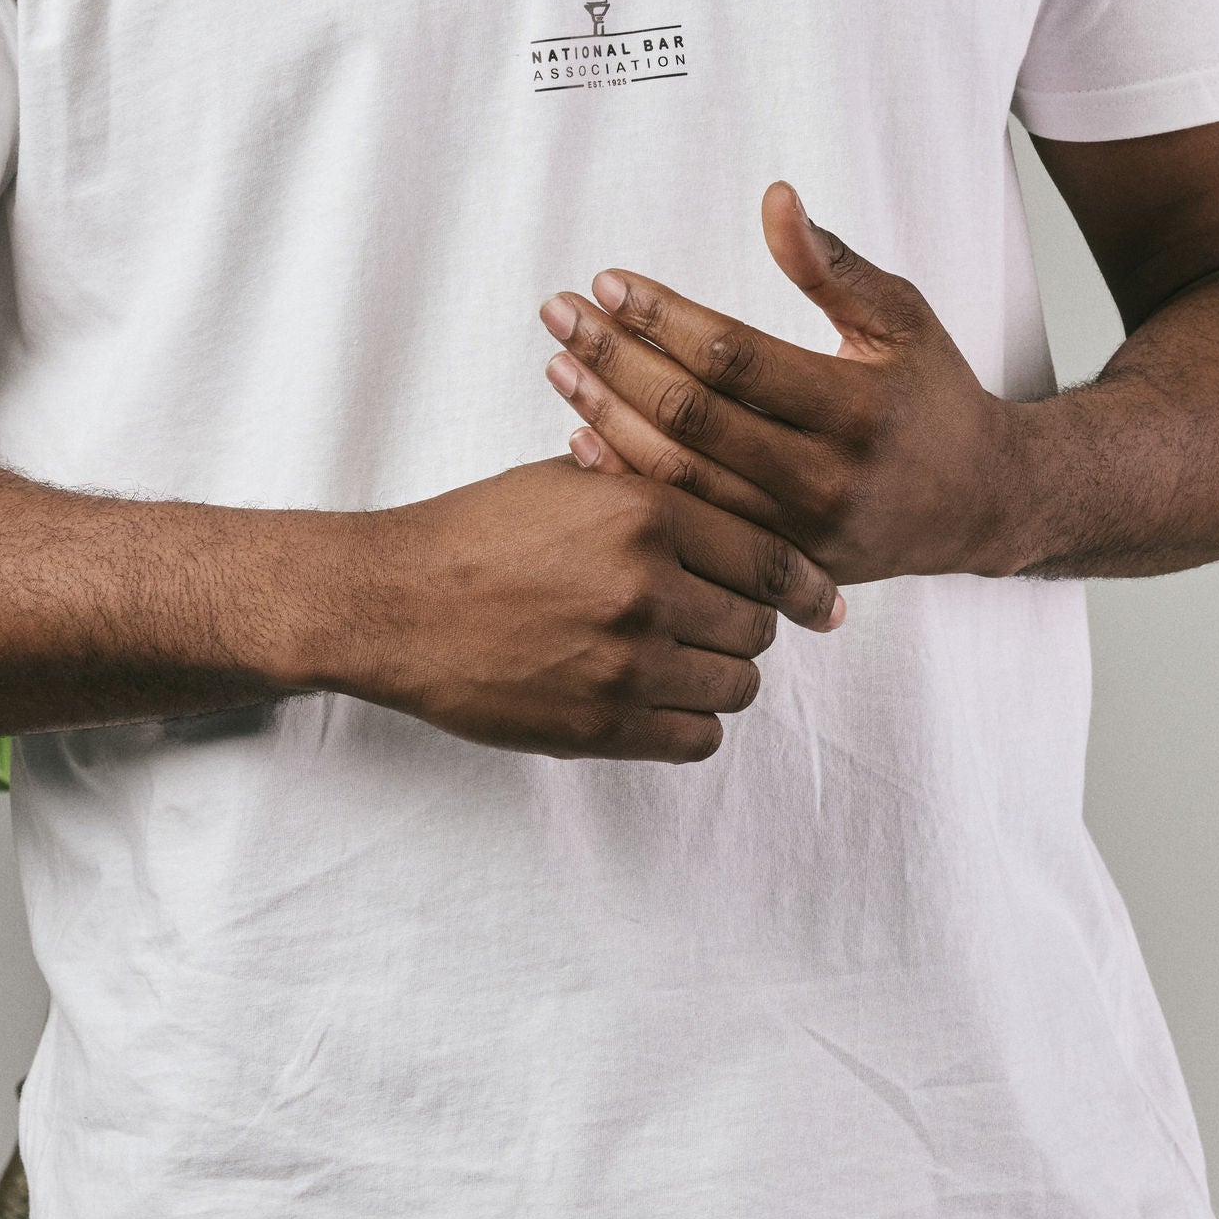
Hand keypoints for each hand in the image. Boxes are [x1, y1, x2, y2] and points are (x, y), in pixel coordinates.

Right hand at [344, 456, 842, 764]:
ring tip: (681, 660)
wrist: (394, 602)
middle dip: (747, 627)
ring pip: (735, 685)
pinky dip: (690, 723)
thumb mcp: (572, 481)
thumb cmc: (480, 533)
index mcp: (646, 513)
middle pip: (757, 626)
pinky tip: (658, 700)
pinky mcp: (600, 725)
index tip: (823, 605)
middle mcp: (646, 587)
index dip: (807, 586)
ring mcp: (625, 663)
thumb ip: (657, 494)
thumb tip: (741, 512)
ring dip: (720, 676)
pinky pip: (696, 738)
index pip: (771, 558)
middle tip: (713, 622)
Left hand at [539, 186, 1029, 584]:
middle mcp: (824, 478)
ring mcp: (795, 532)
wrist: (981, 505)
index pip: (735, 358)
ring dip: (605, 415)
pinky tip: (580, 434)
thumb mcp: (900, 317)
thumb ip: (831, 265)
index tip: (609, 282)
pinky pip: (684, 521)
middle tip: (559, 313)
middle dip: (614, 358)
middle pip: (692, 416)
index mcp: (856, 408)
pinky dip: (626, 477)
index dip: (664, 317)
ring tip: (559, 364)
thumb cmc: (933, 396)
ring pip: (677, 475)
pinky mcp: (776, 564)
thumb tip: (774, 199)